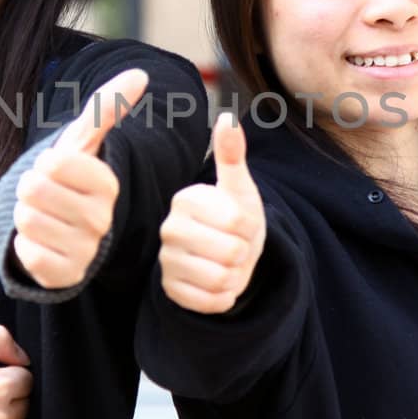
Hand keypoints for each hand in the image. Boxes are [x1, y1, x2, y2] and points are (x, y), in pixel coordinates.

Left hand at [12, 68, 148, 289]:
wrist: (60, 229)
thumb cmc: (70, 180)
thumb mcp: (83, 143)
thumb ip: (107, 106)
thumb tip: (140, 74)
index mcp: (106, 183)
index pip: (55, 161)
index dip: (45, 162)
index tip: (57, 171)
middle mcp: (101, 218)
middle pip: (34, 188)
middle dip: (30, 189)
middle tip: (46, 195)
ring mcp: (85, 250)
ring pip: (26, 219)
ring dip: (26, 215)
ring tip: (44, 216)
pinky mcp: (65, 274)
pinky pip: (27, 252)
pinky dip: (26, 245)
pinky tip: (42, 242)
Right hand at [157, 112, 265, 314]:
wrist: (224, 256)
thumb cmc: (234, 218)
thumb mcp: (239, 188)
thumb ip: (232, 155)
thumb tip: (227, 117)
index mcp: (186, 199)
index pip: (237, 222)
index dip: (250, 227)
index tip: (241, 224)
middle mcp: (169, 228)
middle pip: (231, 252)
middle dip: (244, 253)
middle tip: (236, 246)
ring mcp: (166, 261)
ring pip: (221, 279)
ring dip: (236, 276)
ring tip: (228, 264)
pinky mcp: (170, 290)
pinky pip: (211, 302)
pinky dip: (224, 296)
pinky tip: (218, 283)